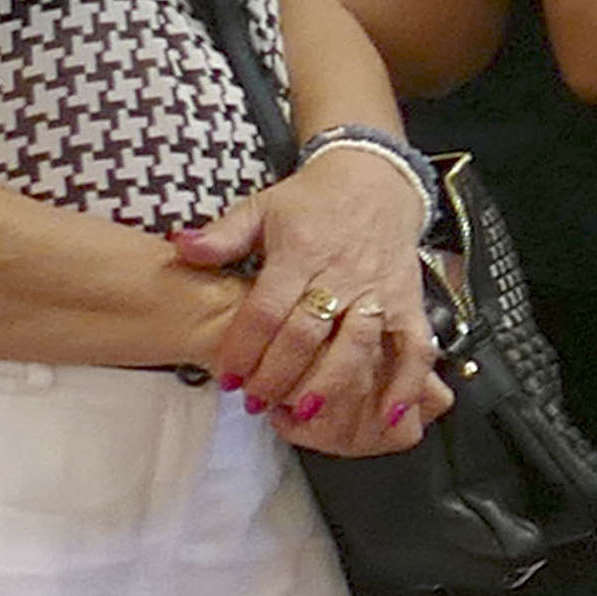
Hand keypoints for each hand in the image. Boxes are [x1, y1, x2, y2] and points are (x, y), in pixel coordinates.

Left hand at [173, 158, 449, 444]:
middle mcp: (342, 274)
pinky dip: (407, 383)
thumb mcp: (262, 208)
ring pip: (357, 346)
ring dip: (330, 385)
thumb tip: (181, 247)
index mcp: (301, 251)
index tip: (227, 377)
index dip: (245, 347)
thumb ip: (222, 235)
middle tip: (255, 402)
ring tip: (303, 412)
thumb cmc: (313, 202)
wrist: (376, 181)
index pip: (268, 309)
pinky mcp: (410, 304)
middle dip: (278, 375)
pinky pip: (415, 349)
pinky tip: (390, 414)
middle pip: (308, 334)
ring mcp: (379, 292)